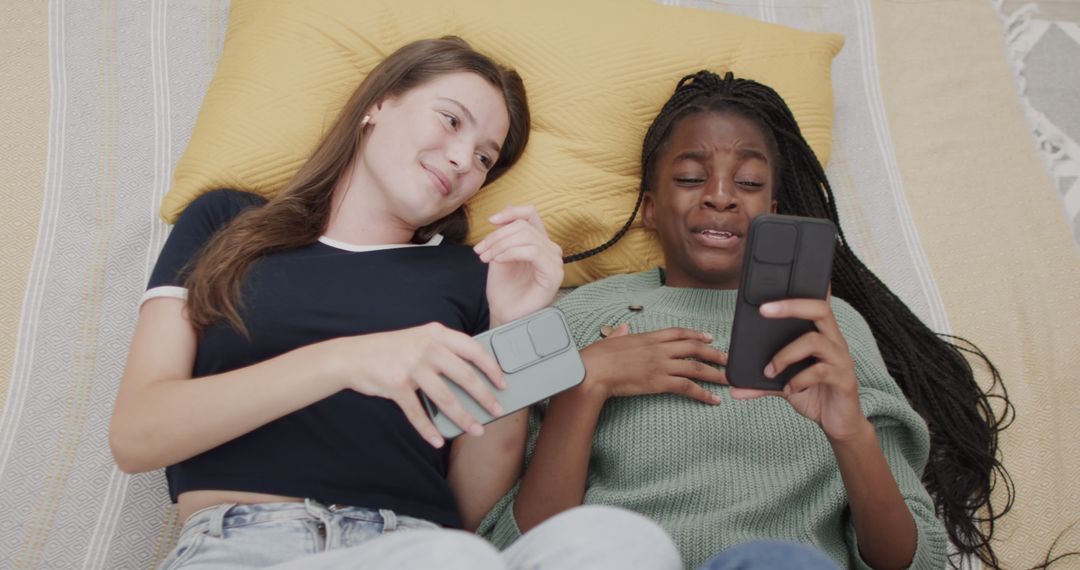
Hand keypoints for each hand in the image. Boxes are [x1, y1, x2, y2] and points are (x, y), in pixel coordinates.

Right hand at [328, 322, 505, 447]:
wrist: (352, 356)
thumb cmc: (390, 350)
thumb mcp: (419, 338)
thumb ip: (443, 349)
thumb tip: (473, 375)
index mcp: (436, 333)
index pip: (473, 349)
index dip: (491, 367)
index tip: (502, 382)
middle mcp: (427, 348)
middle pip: (465, 376)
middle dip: (485, 397)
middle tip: (497, 410)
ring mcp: (411, 367)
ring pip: (446, 398)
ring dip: (463, 418)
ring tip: (475, 429)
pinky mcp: (396, 385)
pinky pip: (418, 413)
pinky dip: (428, 430)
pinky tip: (438, 440)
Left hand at [474, 205, 563, 325]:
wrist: (504, 313)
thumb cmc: (504, 288)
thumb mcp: (499, 252)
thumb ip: (505, 232)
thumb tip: (508, 205)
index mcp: (538, 241)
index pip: (530, 214)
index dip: (511, 212)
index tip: (491, 221)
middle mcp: (550, 249)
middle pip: (523, 226)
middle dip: (496, 236)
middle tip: (480, 251)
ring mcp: (554, 261)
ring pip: (526, 237)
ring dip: (500, 245)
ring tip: (486, 258)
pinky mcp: (553, 274)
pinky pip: (532, 251)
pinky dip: (511, 253)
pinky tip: (498, 261)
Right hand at [578, 324, 725, 403]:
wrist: (595, 370)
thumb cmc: (598, 356)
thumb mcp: (611, 339)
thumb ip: (621, 334)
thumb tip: (624, 329)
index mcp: (648, 337)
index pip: (679, 333)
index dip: (696, 334)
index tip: (709, 337)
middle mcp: (659, 349)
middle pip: (694, 348)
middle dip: (714, 353)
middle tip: (728, 359)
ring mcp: (661, 365)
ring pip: (696, 367)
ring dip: (715, 373)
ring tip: (729, 379)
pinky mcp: (660, 382)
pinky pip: (687, 387)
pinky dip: (703, 394)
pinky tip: (713, 399)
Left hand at [728, 297, 867, 440]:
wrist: (839, 422)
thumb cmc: (814, 394)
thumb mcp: (783, 384)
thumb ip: (760, 381)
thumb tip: (731, 383)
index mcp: (821, 335)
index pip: (815, 303)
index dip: (801, 290)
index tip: (780, 280)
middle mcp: (834, 341)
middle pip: (820, 309)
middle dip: (790, 306)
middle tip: (763, 310)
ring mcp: (841, 359)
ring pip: (814, 341)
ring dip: (785, 355)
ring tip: (770, 371)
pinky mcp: (843, 379)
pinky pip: (819, 371)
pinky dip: (798, 380)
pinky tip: (789, 390)